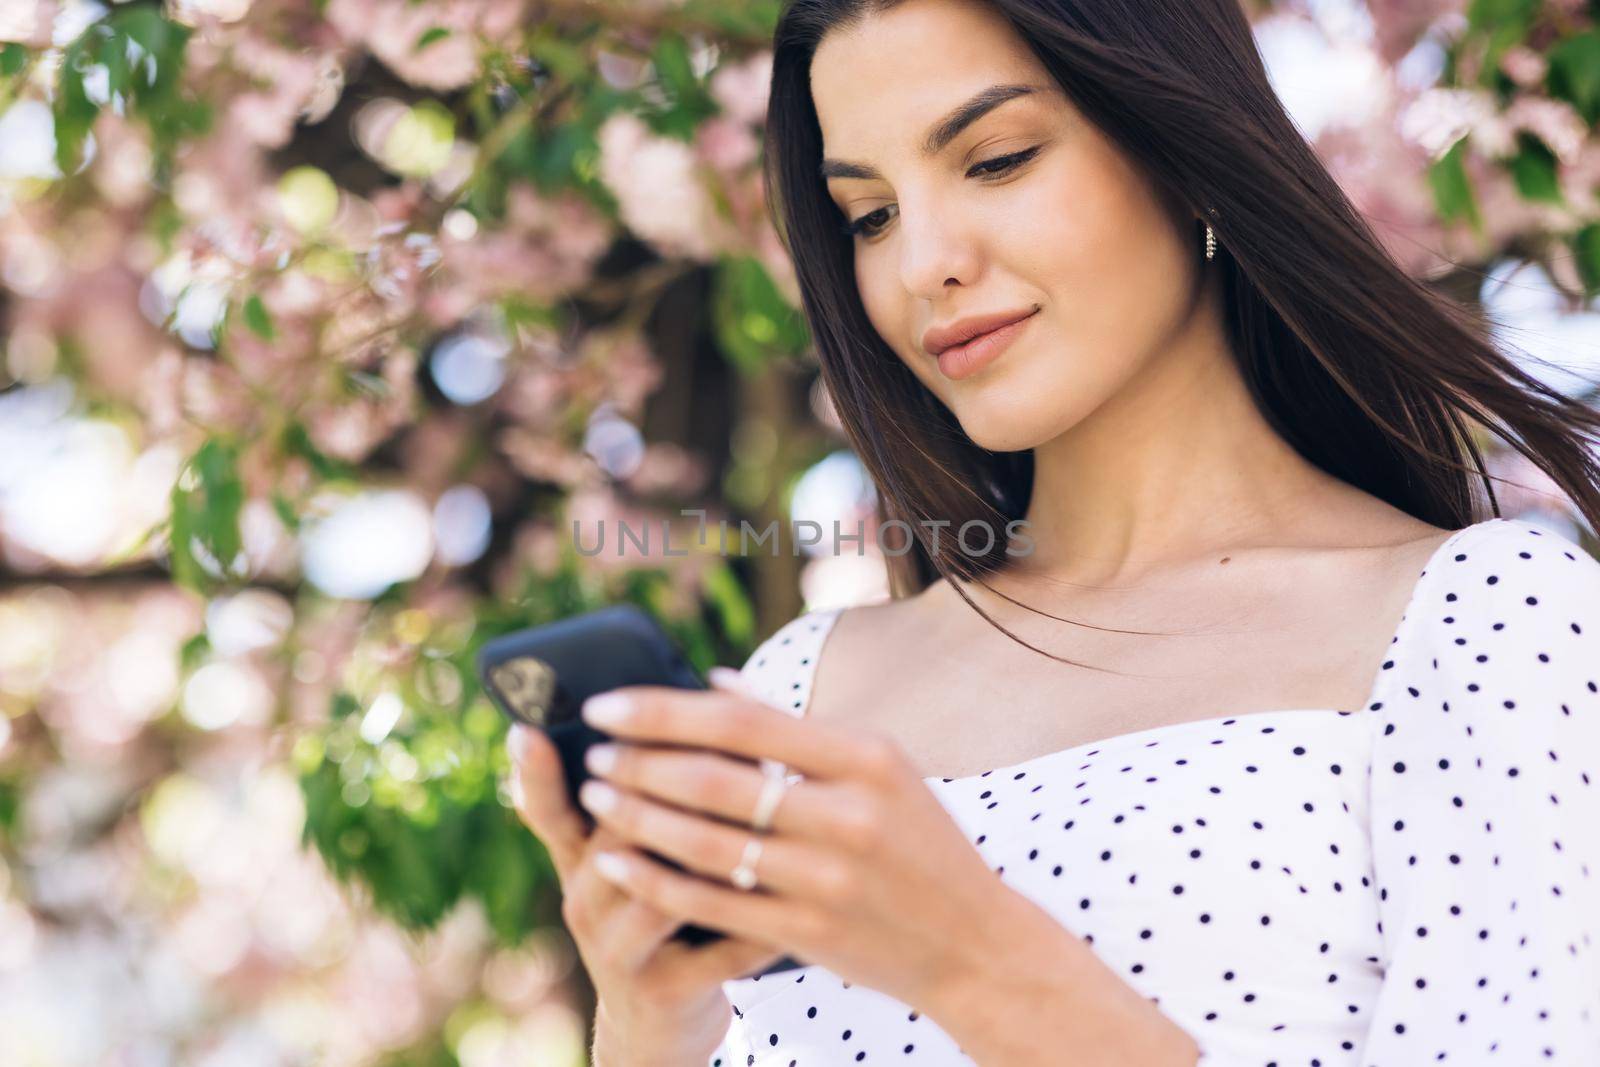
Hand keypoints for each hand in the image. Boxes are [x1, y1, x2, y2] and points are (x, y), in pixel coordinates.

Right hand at [503, 720, 788, 1062]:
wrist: (660, 1023)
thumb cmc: (663, 916)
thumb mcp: (637, 859)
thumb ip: (650, 794)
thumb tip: (702, 691)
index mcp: (581, 857)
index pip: (549, 806)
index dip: (534, 772)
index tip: (526, 728)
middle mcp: (586, 900)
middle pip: (618, 831)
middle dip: (673, 787)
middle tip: (730, 747)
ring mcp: (616, 950)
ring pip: (662, 888)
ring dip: (718, 849)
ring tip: (771, 815)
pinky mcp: (661, 990)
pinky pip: (720, 946)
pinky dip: (763, 918)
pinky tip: (803, 893)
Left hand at [569, 668, 1013, 1012]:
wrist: (974, 944)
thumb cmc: (920, 843)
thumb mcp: (881, 767)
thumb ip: (798, 728)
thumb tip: (714, 682)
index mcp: (865, 758)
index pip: (742, 722)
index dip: (663, 710)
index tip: (608, 703)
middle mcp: (847, 815)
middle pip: (714, 780)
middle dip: (639, 763)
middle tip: (593, 751)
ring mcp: (828, 878)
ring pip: (706, 842)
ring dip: (636, 816)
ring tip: (595, 796)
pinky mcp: (810, 932)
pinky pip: (712, 902)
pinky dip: (655, 878)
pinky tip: (616, 860)